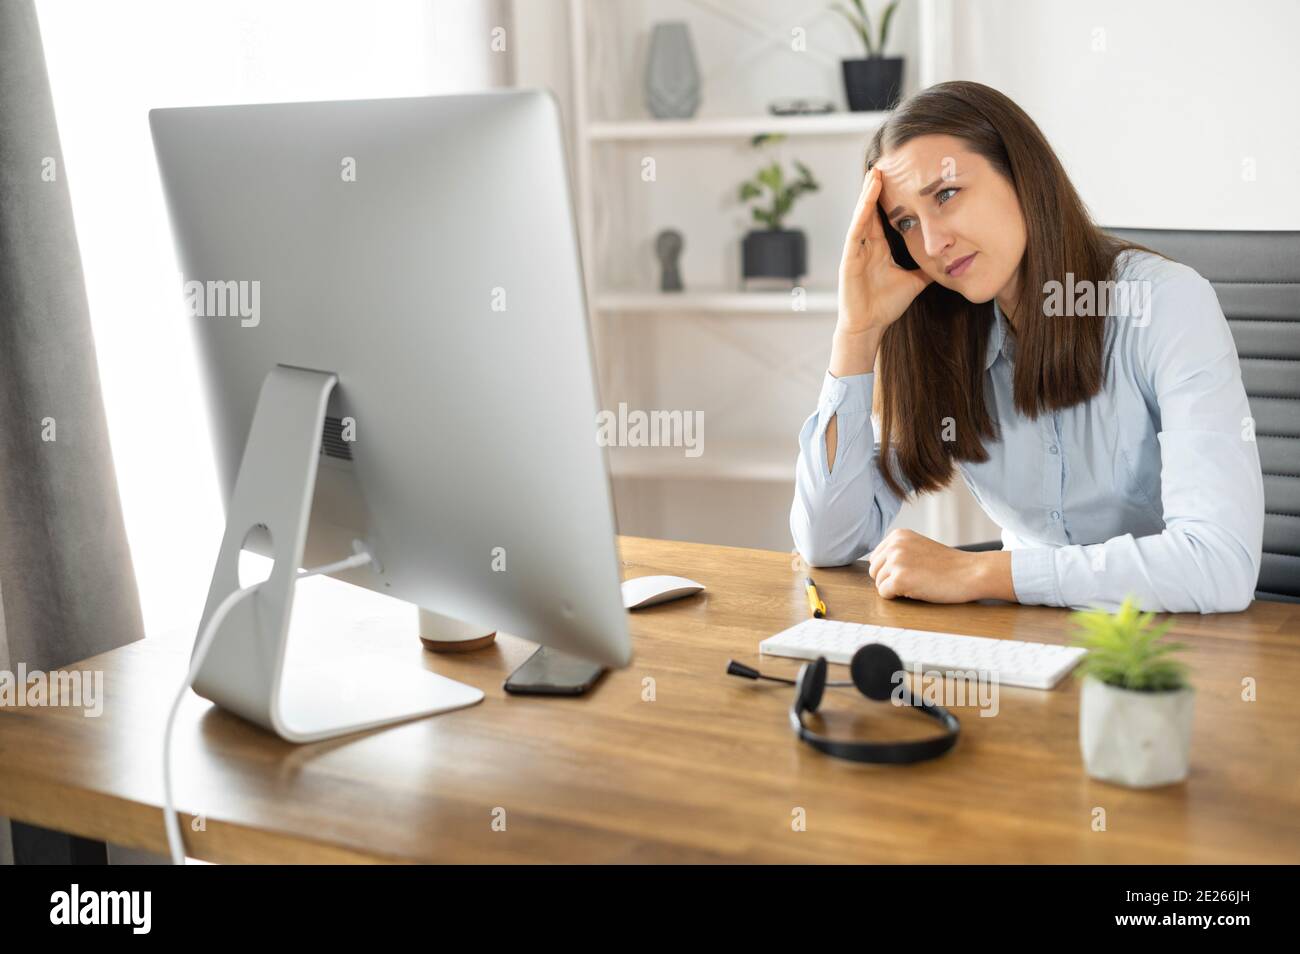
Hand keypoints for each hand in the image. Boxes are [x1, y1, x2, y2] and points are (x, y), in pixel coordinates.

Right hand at [836, 166, 932, 336]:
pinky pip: (856, 231)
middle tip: (885, 163)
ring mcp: (856, 250)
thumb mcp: (914, 281)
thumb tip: (948, 261)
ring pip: (861, 215)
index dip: (891, 196)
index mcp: (879, 247)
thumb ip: (927, 269)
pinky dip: (862, 213)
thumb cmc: (886, 305)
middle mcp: (866, 244)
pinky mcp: (849, 258)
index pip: (884, 215)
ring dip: (867, 194)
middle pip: (871, 209)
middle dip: (876, 187)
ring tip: (875, 172)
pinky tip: (868, 197)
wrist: (869, 326)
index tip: (899, 176)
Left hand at [866, 529, 1013, 603]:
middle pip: (874, 571)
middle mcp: (894, 544)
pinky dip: (897, 597)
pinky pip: (884, 594)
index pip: (876, 558)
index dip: (891, 570)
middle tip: (916, 579)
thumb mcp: (918, 548)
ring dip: (895, 588)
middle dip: (890, 579)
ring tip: (918, 583)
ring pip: (878, 583)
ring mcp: (896, 561)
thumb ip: (898, 552)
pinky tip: (917, 590)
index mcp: (898, 535)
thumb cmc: (948, 565)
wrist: (971, 573)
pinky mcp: (900, 578)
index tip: (912, 570)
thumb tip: (875, 567)